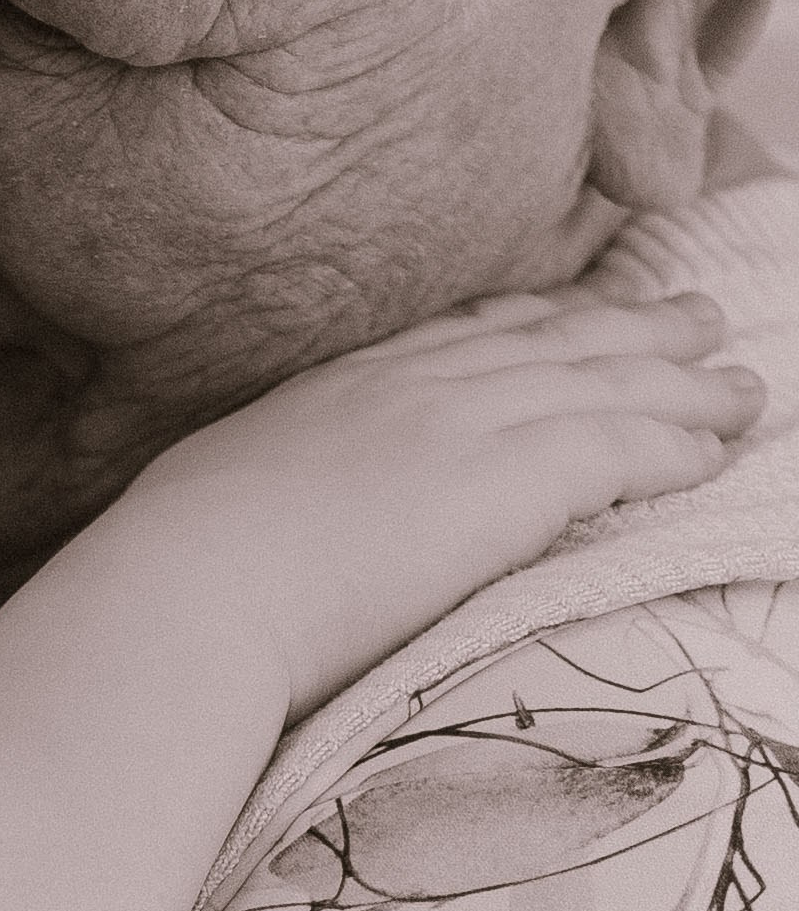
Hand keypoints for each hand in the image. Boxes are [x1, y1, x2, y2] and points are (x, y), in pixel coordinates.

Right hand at [100, 288, 764, 720]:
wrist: (182, 600)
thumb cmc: (168, 584)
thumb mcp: (204, 510)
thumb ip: (254, 502)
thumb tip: (241, 536)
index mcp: (332, 390)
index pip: (454, 338)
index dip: (530, 321)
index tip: (575, 309)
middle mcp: (404, 386)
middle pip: (545, 340)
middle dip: (627, 327)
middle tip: (693, 315)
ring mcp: (457, 424)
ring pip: (601, 383)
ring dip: (682, 382)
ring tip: (741, 383)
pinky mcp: (503, 478)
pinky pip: (620, 445)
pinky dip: (679, 442)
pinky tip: (721, 448)